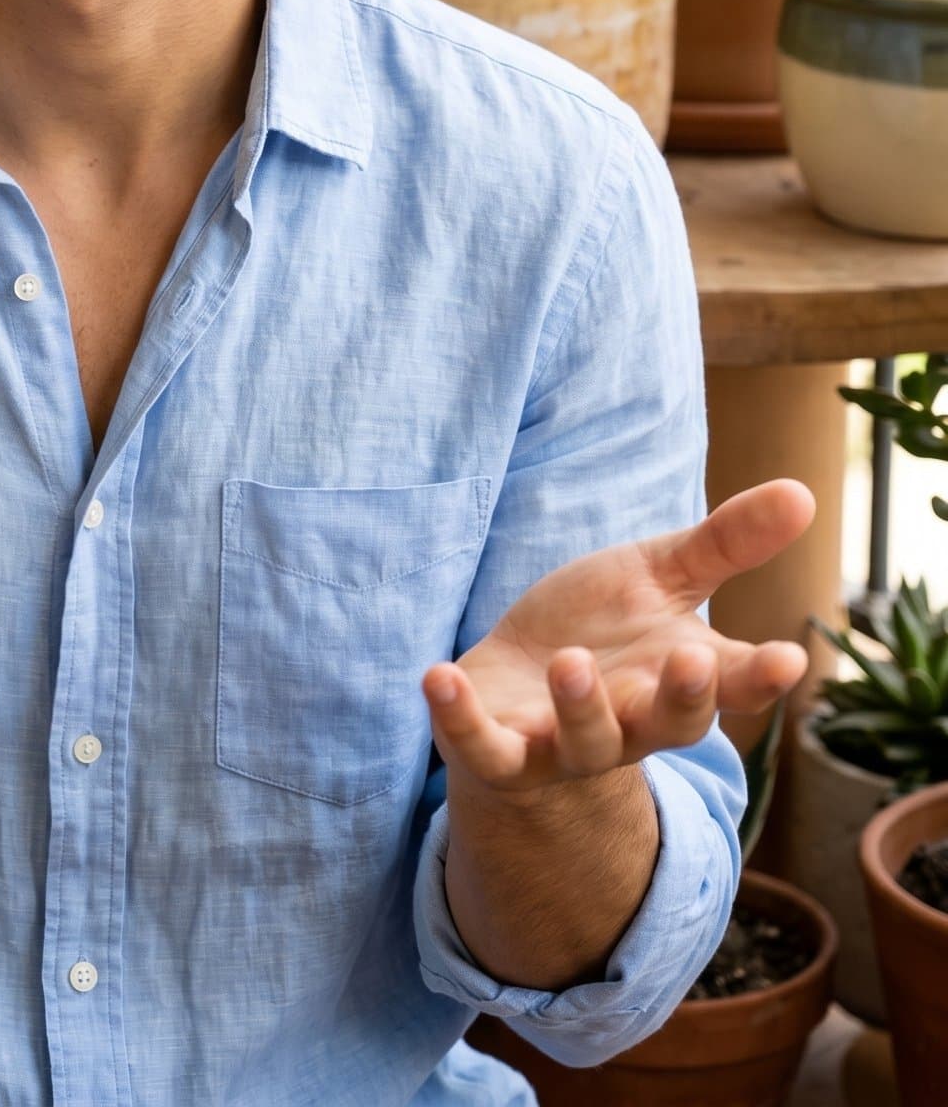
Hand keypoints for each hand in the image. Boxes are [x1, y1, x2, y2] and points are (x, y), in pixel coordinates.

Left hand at [419, 477, 815, 797]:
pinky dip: (459, 720)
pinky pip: (481, 748)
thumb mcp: (661, 576)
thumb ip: (726, 543)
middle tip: (691, 660)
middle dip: (681, 699)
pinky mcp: (499, 750)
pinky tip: (437, 676)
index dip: (760, 677)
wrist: (519, 682)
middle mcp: (631, 722)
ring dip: (580, 708)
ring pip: (583, 744)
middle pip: (667, 725)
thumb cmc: (601, 629)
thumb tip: (805, 492)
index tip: (788, 657)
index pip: (732, 685)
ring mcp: (564, 744)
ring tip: (571, 662)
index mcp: (676, 680)